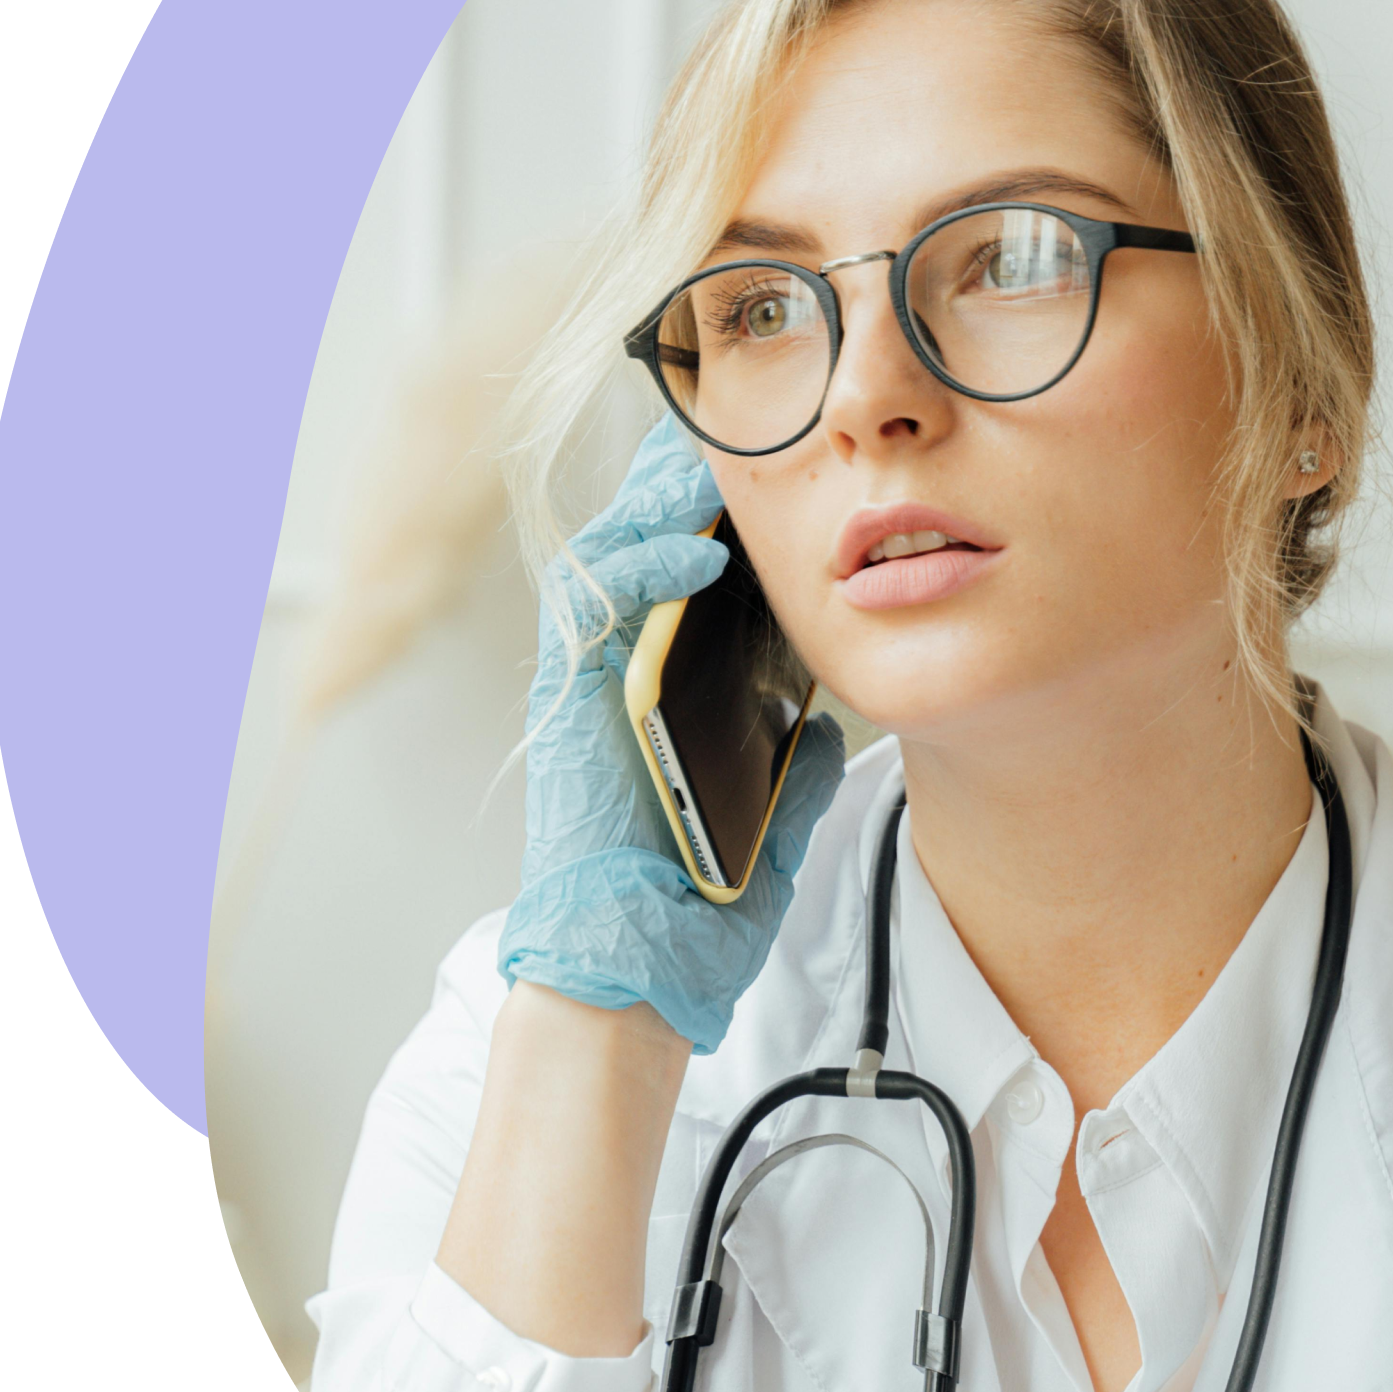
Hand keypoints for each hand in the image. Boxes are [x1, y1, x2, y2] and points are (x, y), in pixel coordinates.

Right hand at [497, 413, 844, 1053]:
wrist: (641, 969)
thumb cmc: (699, 900)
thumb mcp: (771, 816)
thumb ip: (794, 768)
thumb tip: (825, 732)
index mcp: (663, 692)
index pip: (685, 578)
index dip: (720, 516)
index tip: (778, 465)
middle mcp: (618, 675)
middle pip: (641, 545)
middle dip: (682, 480)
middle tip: (739, 423)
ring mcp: (587, 684)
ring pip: (609, 556)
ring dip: (659, 502)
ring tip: (716, 460)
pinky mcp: (567, 703)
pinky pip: (596, 610)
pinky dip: (646, 572)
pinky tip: (700, 552)